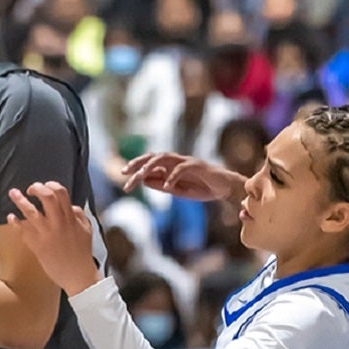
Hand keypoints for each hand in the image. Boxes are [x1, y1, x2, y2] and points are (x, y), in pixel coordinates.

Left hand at [7, 182, 102, 295]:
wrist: (78, 276)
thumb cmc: (82, 253)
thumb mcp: (87, 230)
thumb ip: (79, 215)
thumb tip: (71, 205)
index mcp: (71, 218)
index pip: (61, 193)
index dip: (51, 185)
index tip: (44, 186)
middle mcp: (59, 223)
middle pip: (46, 197)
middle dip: (36, 188)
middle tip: (29, 189)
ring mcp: (47, 234)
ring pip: (31, 212)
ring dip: (20, 200)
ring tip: (12, 193)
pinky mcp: (37, 245)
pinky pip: (23, 230)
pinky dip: (15, 222)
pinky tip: (11, 217)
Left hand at [122, 153, 246, 202]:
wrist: (225, 188)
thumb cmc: (203, 188)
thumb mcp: (178, 191)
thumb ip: (162, 186)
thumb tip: (144, 181)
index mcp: (170, 167)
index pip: (149, 164)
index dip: (135, 169)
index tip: (123, 179)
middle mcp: (176, 161)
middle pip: (153, 157)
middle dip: (137, 164)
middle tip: (124, 173)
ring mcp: (186, 161)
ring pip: (165, 158)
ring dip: (151, 166)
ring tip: (141, 175)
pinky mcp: (198, 165)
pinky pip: (182, 168)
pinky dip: (173, 176)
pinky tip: (167, 186)